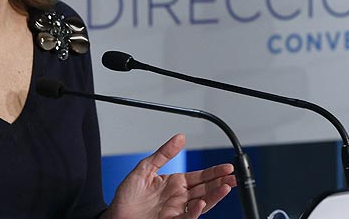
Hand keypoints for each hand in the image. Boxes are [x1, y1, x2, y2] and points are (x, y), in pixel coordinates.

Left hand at [106, 134, 235, 218]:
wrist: (114, 216)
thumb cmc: (126, 197)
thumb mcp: (144, 169)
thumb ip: (163, 154)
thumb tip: (179, 138)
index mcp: (174, 184)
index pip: (200, 177)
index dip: (214, 172)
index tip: (227, 167)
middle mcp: (178, 198)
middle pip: (205, 189)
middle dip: (221, 183)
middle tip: (234, 178)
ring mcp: (176, 211)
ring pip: (201, 204)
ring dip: (214, 196)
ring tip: (226, 188)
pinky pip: (186, 218)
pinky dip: (194, 212)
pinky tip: (200, 203)